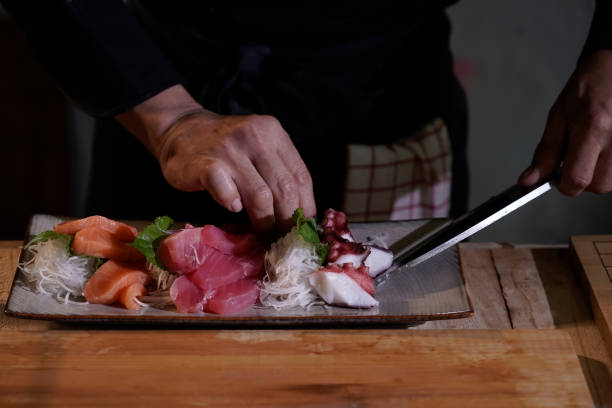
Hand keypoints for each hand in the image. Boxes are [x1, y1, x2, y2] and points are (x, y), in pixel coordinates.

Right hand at [116, 85, 315, 231]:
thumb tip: (301, 215)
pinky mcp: (205, 165)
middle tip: (283, 238)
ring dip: (264, 221)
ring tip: (261, 232)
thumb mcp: (259, 148)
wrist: (180, 129)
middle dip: (287, 221)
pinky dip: (233, 205)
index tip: (302, 228)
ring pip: (261, 196)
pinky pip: (226, 192)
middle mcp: (255, 137)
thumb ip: (278, 171)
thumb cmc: (227, 148)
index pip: (301, 177)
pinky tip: (233, 209)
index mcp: (273, 134)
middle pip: (285, 189)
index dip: (306, 208)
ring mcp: (229, 150)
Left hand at [519, 50, 611, 194]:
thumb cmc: (588, 88)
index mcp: (593, 128)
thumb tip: (529, 181)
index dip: (564, 184)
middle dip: (583, 177)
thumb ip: (545, 153)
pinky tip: (606, 146)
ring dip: (598, 172)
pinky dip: (610, 164)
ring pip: (611, 181)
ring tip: (595, 146)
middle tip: (578, 155)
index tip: (558, 176)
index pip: (577, 180)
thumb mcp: (558, 117)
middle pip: (597, 186)